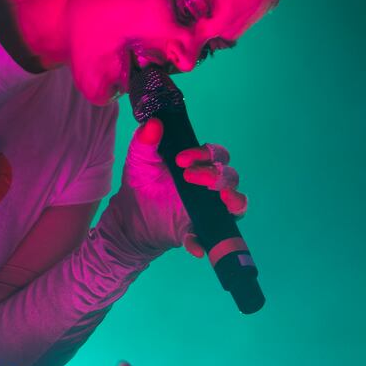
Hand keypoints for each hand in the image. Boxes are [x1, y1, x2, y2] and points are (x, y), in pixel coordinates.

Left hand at [109, 117, 248, 257]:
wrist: (128, 217)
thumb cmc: (141, 182)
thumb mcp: (140, 160)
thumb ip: (146, 141)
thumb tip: (153, 122)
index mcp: (200, 165)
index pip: (216, 154)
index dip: (204, 153)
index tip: (181, 159)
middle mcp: (211, 186)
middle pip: (230, 176)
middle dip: (216, 175)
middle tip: (189, 177)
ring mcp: (210, 210)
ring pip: (238, 204)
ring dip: (234, 201)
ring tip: (222, 199)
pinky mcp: (200, 232)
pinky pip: (212, 239)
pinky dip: (204, 242)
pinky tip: (193, 243)